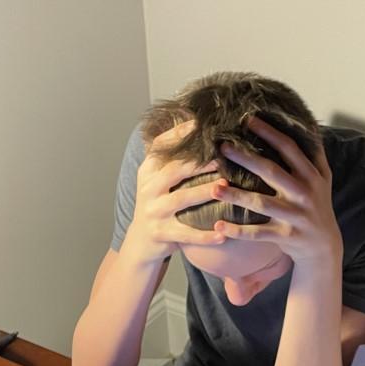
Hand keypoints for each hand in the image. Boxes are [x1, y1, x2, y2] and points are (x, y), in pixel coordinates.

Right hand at [126, 121, 226, 263]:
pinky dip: (204, 235)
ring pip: (181, 199)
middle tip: (221, 157)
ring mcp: (153, 211)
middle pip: (174, 171)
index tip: (199, 123)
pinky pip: (186, 233)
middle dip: (198, 163)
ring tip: (224, 186)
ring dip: (203, 192)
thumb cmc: (159, 206)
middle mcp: (148, 189)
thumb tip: (194, 128)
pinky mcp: (160, 233)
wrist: (141, 242)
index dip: (178, 134)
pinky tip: (222, 235)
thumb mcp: (157, 181)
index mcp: (148, 172)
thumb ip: (172, 160)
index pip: (160, 146)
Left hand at [213, 118, 342, 268]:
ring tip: (214, 188)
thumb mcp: (323, 179)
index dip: (269, 133)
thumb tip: (307, 124)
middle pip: (272, 172)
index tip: (248, 120)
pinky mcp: (285, 236)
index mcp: (311, 176)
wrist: (324, 246)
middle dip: (246, 158)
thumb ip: (315, 154)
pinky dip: (238, 231)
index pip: (289, 149)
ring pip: (261, 204)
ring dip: (236, 196)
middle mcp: (304, 194)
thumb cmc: (318, 205)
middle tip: (223, 147)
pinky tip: (218, 226)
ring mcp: (295, 216)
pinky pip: (258, 234)